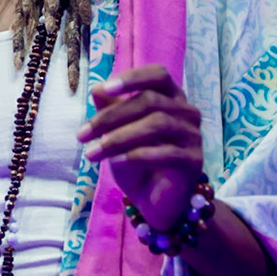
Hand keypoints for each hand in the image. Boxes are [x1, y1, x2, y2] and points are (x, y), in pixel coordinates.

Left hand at [78, 65, 204, 233]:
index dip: (132, 78)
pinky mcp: (194, 161)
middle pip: (150, 101)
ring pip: (157, 124)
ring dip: (119, 138)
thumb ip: (110, 109)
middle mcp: (187, 112)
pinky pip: (166, 153)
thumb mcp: (117, 133)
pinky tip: (115, 162)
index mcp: (171, 97)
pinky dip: (136, 155)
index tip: (103, 89)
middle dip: (111, 117)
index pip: (158, 75)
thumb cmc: (136, 161)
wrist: (154, 200)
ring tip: (92, 153)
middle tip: (83, 134)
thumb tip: (96, 89)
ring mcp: (193, 136)